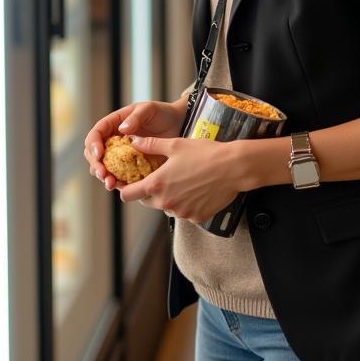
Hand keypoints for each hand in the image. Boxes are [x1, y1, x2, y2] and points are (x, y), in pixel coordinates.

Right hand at [84, 99, 186, 190]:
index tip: (99, 154)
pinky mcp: (131, 167)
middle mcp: (114, 140)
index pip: (96, 133)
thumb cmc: (162, 113)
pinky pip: (120, 177)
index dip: (93, 144)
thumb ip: (136, 117)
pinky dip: (119, 184)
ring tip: (111, 184)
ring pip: (105, 168)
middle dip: (96, 165)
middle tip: (103, 174)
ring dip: (105, 177)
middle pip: (95, 154)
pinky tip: (122, 188)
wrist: (179, 125)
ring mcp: (122, 155)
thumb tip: (122, 129)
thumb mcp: (149, 109)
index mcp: (114, 124)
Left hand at [117, 136, 241, 223]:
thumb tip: (134, 142)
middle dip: (148, 191)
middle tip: (159, 177)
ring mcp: (182, 213)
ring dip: (168, 198)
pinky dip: (186, 203)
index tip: (128, 182)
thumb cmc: (204, 153)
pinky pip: (184, 212)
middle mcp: (166, 203)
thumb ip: (151, 145)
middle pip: (146, 202)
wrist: (233, 168)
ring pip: (166, 207)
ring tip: (182, 180)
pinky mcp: (196, 218)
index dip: (125, 188)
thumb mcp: (175, 144)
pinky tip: (196, 189)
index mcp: (157, 184)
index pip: (128, 195)